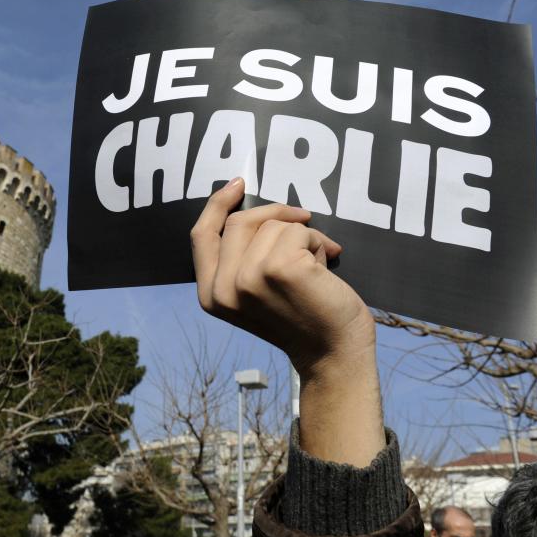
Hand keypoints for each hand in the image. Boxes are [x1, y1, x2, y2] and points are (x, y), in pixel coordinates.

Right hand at [190, 177, 384, 465]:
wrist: (333, 352)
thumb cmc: (302, 317)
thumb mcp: (256, 290)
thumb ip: (242, 259)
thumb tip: (254, 209)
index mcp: (211, 295)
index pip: (202, 236)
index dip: (217, 205)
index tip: (237, 184)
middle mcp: (223, 289)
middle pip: (240, 221)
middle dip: (276, 215)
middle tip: (304, 222)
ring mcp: (249, 278)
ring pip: (273, 225)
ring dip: (302, 234)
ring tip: (315, 263)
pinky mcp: (278, 269)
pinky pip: (297, 230)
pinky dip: (317, 240)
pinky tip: (326, 265)